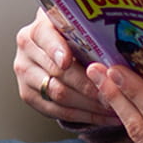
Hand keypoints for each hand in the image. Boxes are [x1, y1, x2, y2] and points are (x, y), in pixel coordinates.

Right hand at [14, 10, 111, 125]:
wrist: (55, 47)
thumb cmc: (73, 34)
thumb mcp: (77, 26)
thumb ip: (89, 32)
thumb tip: (118, 42)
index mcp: (38, 29)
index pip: (46, 38)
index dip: (57, 50)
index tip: (68, 61)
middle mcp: (27, 51)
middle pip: (57, 72)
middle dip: (88, 85)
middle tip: (112, 92)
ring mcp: (25, 75)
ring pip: (58, 95)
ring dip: (89, 105)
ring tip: (113, 107)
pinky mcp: (29, 95)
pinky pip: (57, 111)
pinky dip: (83, 116)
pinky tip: (102, 116)